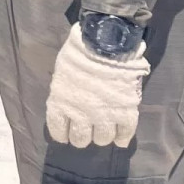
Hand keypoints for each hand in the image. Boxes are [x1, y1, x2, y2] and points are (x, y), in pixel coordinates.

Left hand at [45, 21, 148, 147]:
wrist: (105, 44)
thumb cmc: (79, 52)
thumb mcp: (62, 73)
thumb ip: (65, 92)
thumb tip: (70, 101)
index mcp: (61, 104)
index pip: (58, 130)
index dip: (62, 134)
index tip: (65, 134)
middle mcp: (80, 115)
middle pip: (80, 139)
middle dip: (82, 136)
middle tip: (86, 130)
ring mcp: (104, 116)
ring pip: (102, 139)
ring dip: (102, 136)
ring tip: (103, 130)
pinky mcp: (125, 113)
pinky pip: (125, 133)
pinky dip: (123, 138)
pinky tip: (121, 139)